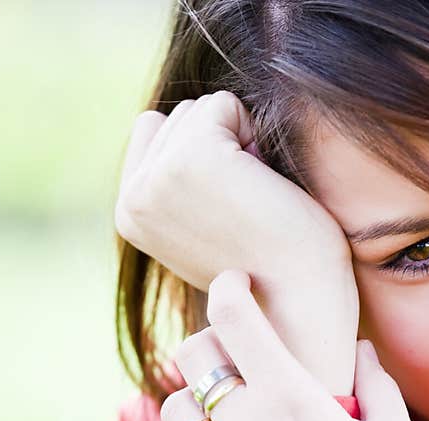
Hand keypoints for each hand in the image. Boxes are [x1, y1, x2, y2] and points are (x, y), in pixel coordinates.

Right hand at [114, 90, 357, 393]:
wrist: (299, 306)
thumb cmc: (270, 267)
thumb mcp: (206, 224)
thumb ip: (181, 184)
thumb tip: (182, 120)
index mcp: (129, 213)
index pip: (157, 131)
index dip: (206, 155)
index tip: (229, 209)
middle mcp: (132, 196)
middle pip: (180, 116)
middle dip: (223, 147)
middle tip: (246, 210)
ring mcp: (157, 177)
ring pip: (202, 109)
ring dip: (240, 142)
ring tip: (255, 202)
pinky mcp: (192, 158)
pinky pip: (224, 105)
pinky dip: (254, 134)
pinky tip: (265, 188)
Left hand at [149, 270, 428, 420]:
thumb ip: (377, 384)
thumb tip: (361, 346)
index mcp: (293, 398)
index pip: (237, 318)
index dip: (229, 287)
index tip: (235, 282)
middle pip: (194, 354)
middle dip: (211, 342)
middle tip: (230, 352)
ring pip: (176, 407)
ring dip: (195, 397)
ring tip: (222, 408)